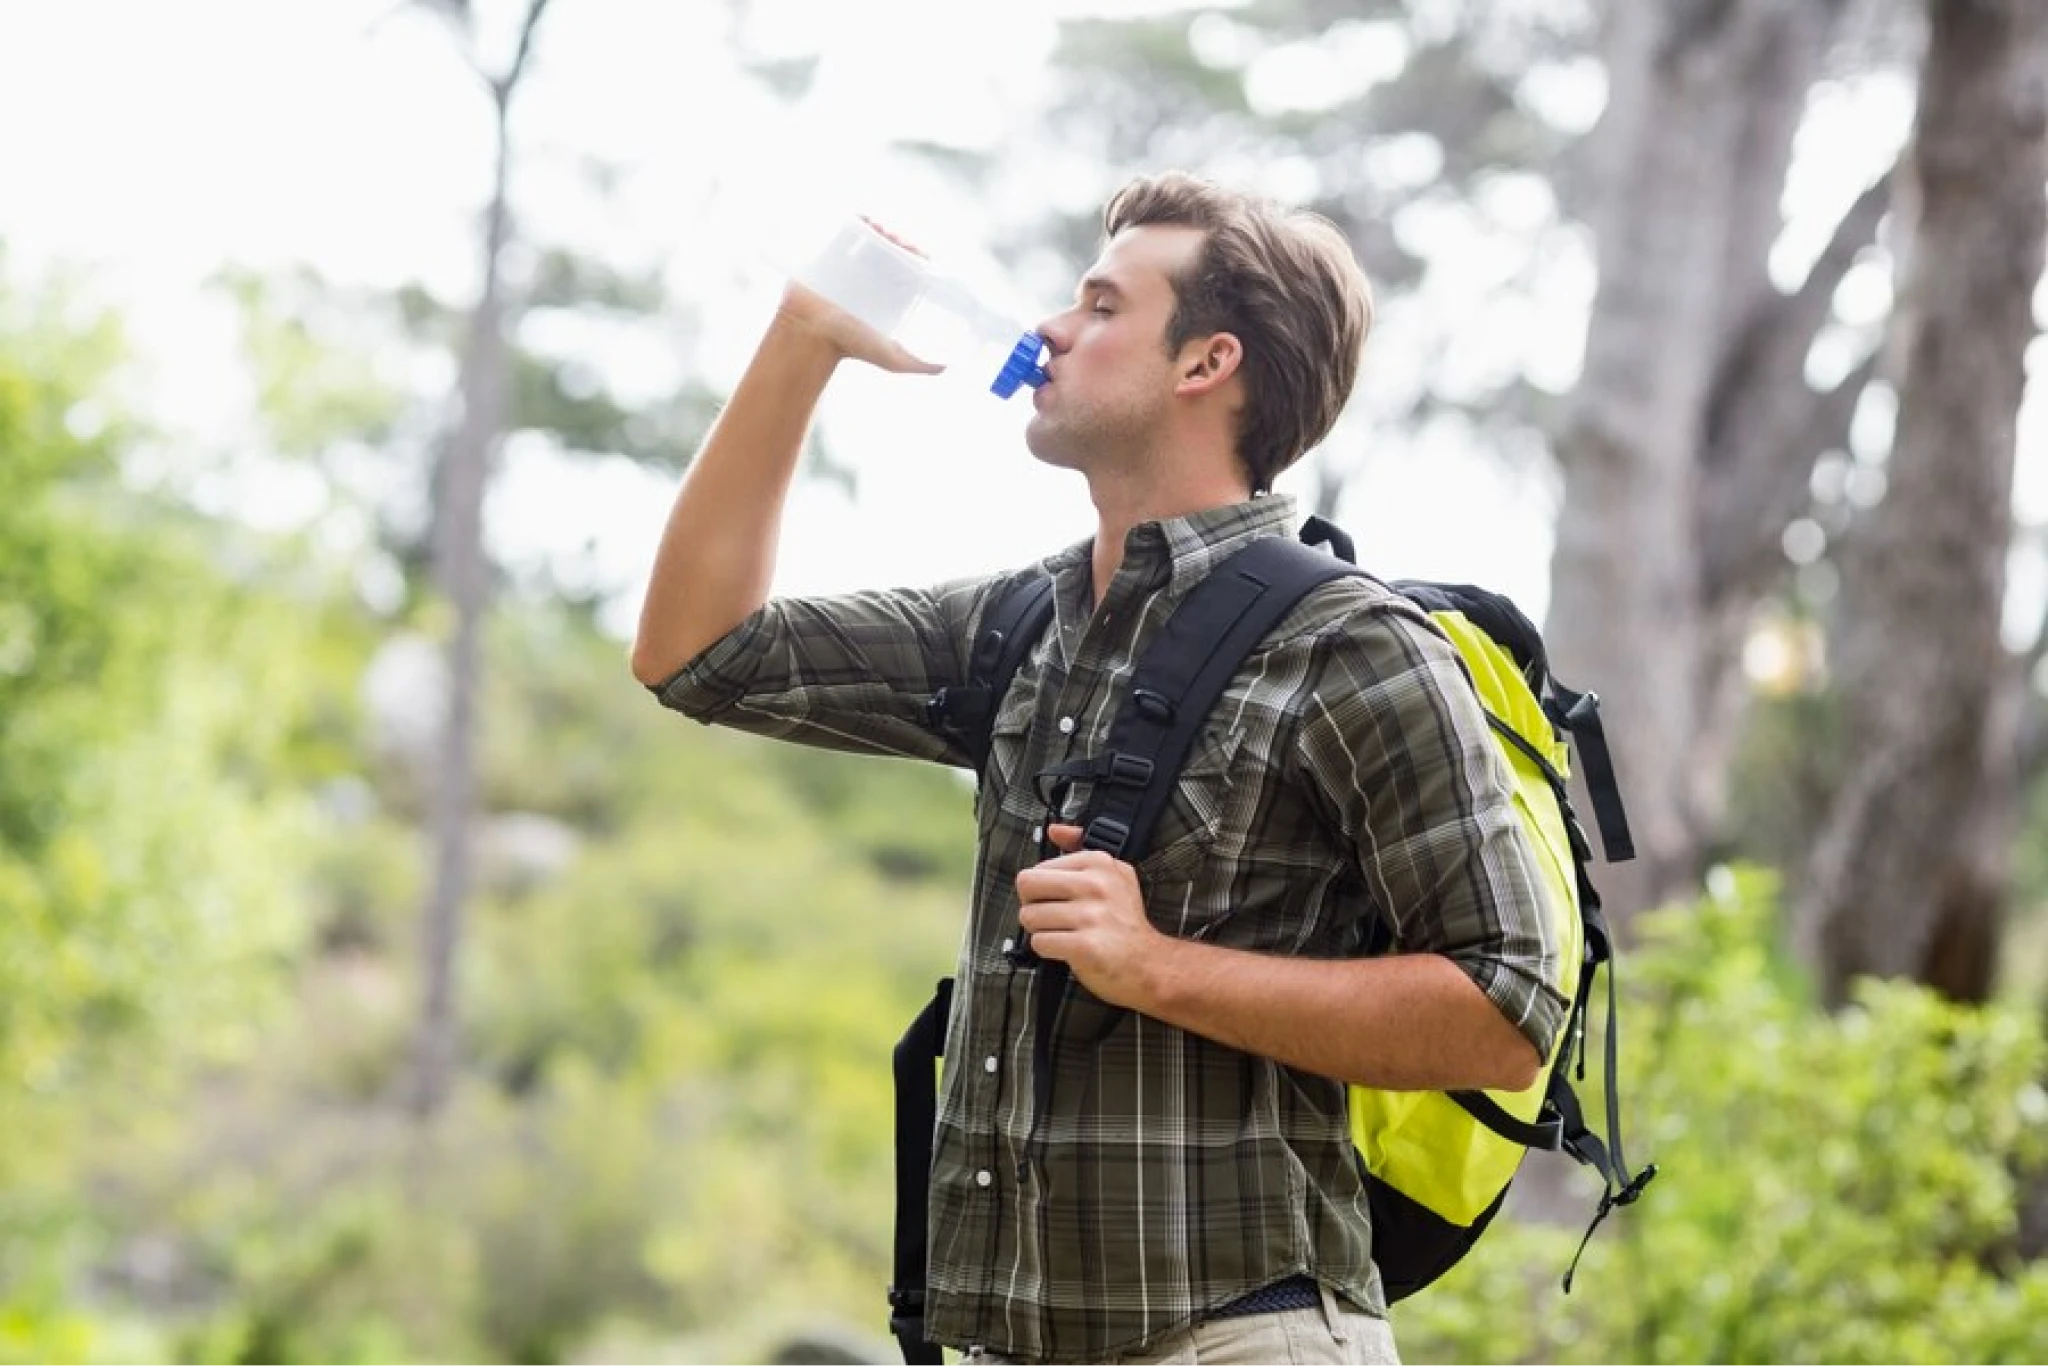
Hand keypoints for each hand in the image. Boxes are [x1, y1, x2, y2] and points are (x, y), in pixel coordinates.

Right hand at [776, 218, 944, 375]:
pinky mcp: (835, 248)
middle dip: (905, 237)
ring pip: (878, 233)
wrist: (811, 336)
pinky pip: (851, 225)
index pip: (917, 263)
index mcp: (896, 289)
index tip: (923, 254)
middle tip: (903, 242)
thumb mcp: (894, 360)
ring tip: (887, 232)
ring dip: (887, 225)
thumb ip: (923, 365)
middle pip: (899, 244)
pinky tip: (870, 221)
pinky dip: (862, 217)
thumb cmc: (851, 347)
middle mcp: (879, 271)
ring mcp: (857, 258)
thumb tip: (948, 367)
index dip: (923, 254)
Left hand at [1015, 824, 1163, 1010]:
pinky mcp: (1085, 946)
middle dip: (1032, 904)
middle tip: (1053, 916)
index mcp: (1099, 863)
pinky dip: (1048, 949)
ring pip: (1029, 917)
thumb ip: (1079, 848)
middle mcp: (1096, 885)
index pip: (1038, 868)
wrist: (1149, 963)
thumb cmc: (1125, 921)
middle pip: (1027, 886)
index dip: (1042, 888)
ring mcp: (1091, 916)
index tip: (1062, 899)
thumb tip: (1054, 830)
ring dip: (1041, 930)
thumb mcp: (1113, 874)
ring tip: (1064, 933)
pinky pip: (1039, 942)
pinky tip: (1068, 948)